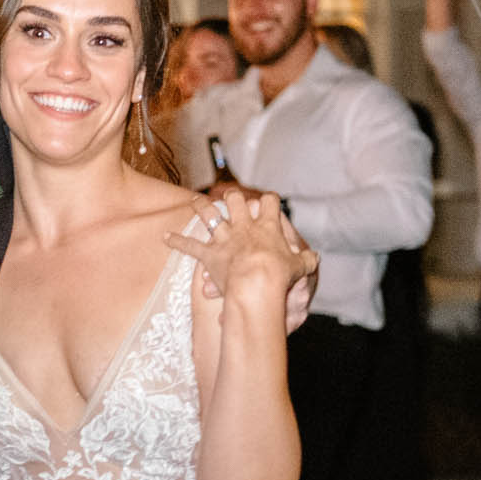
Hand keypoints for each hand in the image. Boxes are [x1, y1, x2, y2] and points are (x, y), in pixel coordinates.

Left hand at [167, 190, 316, 310]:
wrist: (257, 283)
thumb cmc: (280, 276)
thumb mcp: (301, 268)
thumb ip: (306, 260)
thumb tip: (314, 257)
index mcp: (268, 226)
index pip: (270, 202)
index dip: (269, 200)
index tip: (269, 200)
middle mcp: (244, 227)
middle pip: (235, 200)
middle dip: (232, 197)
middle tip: (229, 195)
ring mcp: (225, 238)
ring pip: (209, 215)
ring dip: (201, 207)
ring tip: (195, 201)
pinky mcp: (209, 254)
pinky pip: (189, 246)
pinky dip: (176, 242)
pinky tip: (165, 237)